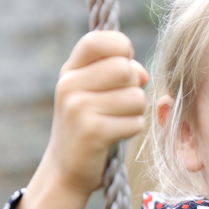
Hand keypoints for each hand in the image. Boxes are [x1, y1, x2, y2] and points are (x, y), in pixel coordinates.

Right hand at [44, 31, 147, 196]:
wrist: (66, 168)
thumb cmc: (90, 122)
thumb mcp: (96, 90)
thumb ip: (120, 71)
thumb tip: (141, 73)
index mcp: (70, 69)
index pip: (100, 40)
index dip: (122, 48)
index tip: (123, 64)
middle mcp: (69, 85)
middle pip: (125, 69)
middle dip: (134, 86)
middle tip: (121, 102)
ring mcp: (78, 108)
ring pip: (135, 97)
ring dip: (136, 111)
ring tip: (117, 119)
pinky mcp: (92, 132)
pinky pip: (135, 122)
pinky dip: (132, 129)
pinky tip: (115, 134)